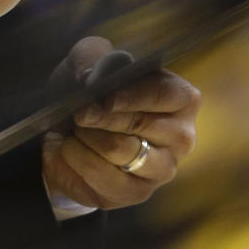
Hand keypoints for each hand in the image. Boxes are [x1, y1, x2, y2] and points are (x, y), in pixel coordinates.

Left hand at [42, 36, 200, 211]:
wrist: (67, 134)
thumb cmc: (90, 92)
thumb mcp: (86, 61)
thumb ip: (91, 55)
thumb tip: (90, 75)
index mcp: (180, 98)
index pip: (167, 94)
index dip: (135, 96)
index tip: (106, 98)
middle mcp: (180, 136)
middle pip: (142, 124)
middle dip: (103, 116)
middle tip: (79, 112)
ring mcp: (162, 169)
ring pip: (121, 150)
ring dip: (88, 136)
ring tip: (76, 128)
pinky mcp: (138, 192)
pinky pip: (105, 177)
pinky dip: (79, 158)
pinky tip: (72, 148)